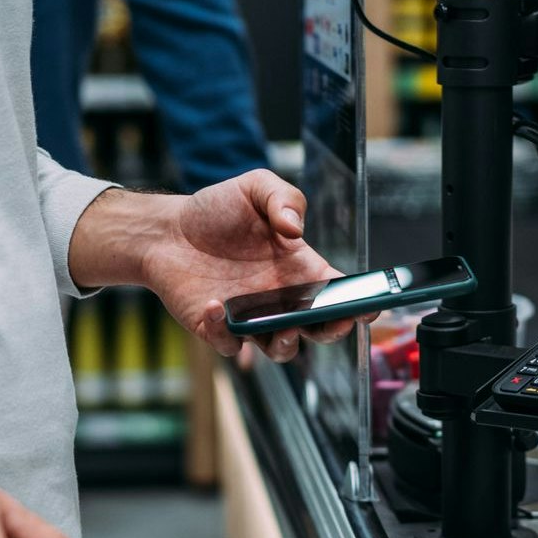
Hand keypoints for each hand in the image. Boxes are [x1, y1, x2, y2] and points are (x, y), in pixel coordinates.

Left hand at [70, 171, 365, 362]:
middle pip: (319, 330)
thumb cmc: (217, 210)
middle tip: (331, 320)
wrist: (168, 230)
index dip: (359, 302)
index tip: (369, 304)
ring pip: (281, 348)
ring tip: (280, 326)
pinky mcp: (219, 328)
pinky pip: (230, 343)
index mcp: (300, 268)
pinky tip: (215, 304)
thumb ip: (284, 199)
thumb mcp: (256, 188)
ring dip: (285, 343)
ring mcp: (252, 318)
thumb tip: (295, 229)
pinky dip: (226, 332)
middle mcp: (281, 298)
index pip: (338, 292)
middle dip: (331, 330)